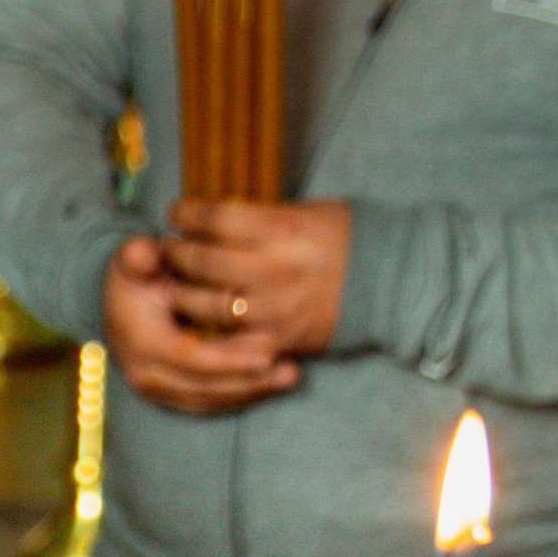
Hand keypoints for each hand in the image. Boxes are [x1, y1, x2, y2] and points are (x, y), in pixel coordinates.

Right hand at [103, 236, 299, 414]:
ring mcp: (154, 388)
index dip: (229, 361)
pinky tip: (269, 384)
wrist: (118, 300)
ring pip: (207, 400)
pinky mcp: (166, 395)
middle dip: (249, 383)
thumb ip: (140, 256)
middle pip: (204, 388)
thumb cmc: (137, 277)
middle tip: (291, 372)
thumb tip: (141, 254)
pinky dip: (238, 397)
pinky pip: (205, 403)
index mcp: (142, 342)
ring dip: (250, 393)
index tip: (267, 356)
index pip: (190, 358)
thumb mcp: (135, 260)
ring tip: (289, 377)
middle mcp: (144, 372)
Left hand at [159, 199, 350, 359]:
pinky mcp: (277, 340)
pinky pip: (229, 344)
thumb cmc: (346, 239)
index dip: (188, 214)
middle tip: (166, 249)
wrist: (391, 281)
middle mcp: (273, 270)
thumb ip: (261, 217)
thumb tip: (213, 217)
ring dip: (180, 294)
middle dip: (175, 253)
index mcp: (281, 231)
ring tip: (171, 284)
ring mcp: (273, 309)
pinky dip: (206, 336)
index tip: (177, 213)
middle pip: (202, 262)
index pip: (216, 219)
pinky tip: (192, 324)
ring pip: (206, 305)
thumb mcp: (307, 212)